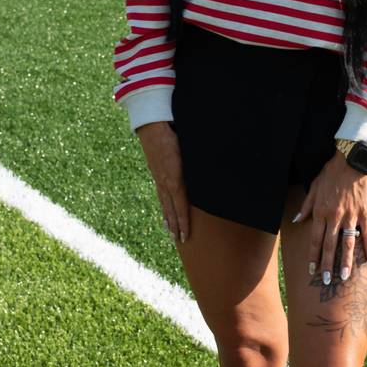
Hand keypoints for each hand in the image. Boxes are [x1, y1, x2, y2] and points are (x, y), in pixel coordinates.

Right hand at [134, 121, 189, 243]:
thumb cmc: (175, 136)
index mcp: (176, 178)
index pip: (181, 205)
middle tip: (179, 241)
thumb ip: (200, 164)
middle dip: (176, 225)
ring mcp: (159, 178)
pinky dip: (163, 205)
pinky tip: (164, 210)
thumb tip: (213, 172)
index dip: (183, 222)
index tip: (186, 236)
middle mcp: (166, 181)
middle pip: (171, 208)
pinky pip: (160, 194)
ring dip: (168, 218)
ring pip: (164, 203)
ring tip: (170, 231)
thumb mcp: (191, 151)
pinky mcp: (156, 173)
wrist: (152, 126)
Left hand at [296, 152, 366, 283]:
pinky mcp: (365, 212)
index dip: (313, 256)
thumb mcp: (314, 187)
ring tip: (345, 277)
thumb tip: (296, 220)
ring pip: (347, 243)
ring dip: (346, 262)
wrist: (352, 159)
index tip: (311, 270)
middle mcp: (335, 217)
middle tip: (326, 281)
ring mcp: (351, 215)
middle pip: (330, 245)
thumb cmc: (331, 172)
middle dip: (327, 265)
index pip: (315, 239)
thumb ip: (306, 206)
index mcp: (321, 211)